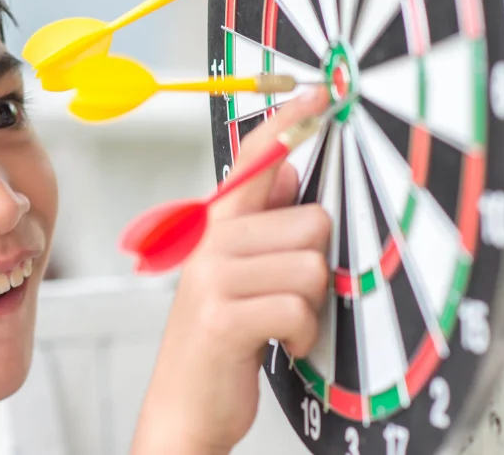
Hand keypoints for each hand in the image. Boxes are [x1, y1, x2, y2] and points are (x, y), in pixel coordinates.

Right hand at [131, 86, 331, 454]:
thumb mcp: (234, 275)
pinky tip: (280, 345)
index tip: (321, 93)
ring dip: (311, 306)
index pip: (255, 159)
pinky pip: (299, 308)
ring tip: (280, 324)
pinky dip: (302, 335)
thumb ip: (259, 223)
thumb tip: (293, 172)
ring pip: (312, 267)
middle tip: (287, 298)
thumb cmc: (217, 343)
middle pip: (311, 222)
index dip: (290, 123)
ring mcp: (213, 278)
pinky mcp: (223, 317)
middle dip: (315, 267)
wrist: (182, 410)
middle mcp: (210, 242)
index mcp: (214, 226)